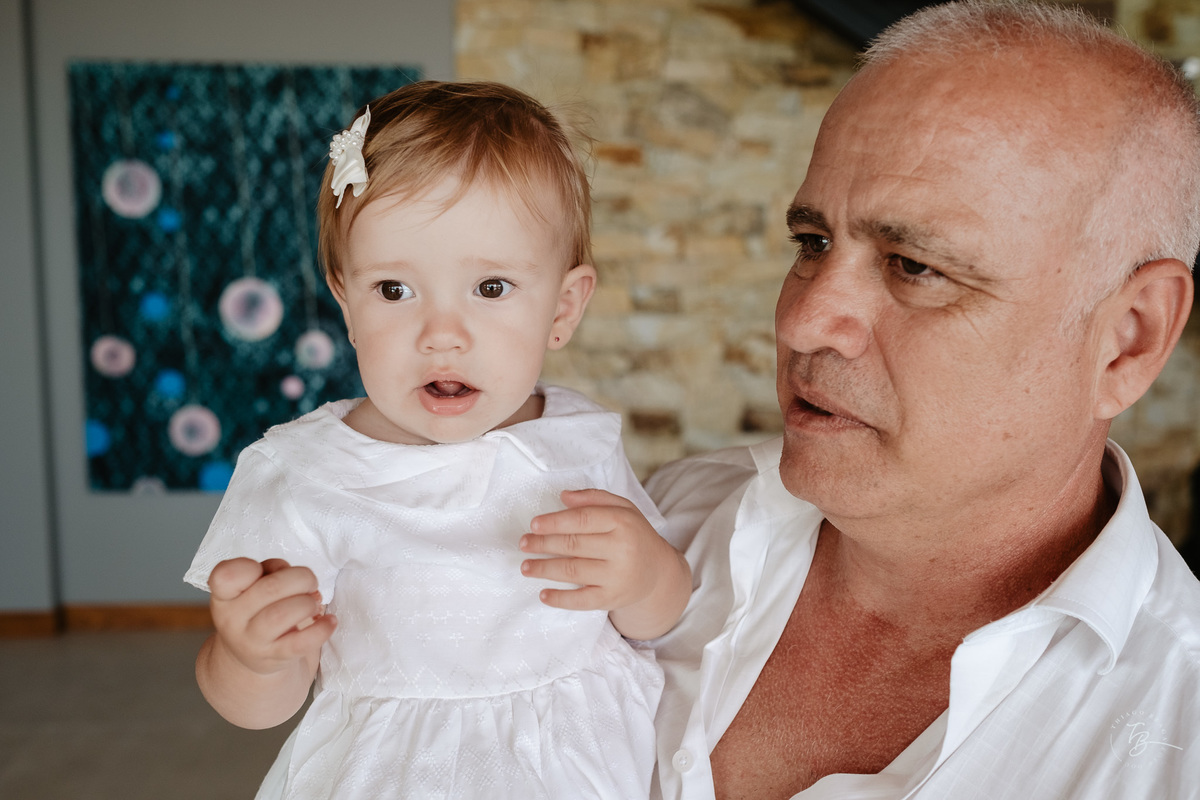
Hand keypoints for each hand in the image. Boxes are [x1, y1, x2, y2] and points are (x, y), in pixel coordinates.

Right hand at [207, 557, 335, 677]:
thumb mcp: (252, 587)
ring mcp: (251, 642)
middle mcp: (232, 619)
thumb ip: (270, 571)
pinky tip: (330, 621)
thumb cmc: (257, 610)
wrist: (251, 657)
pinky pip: (300, 643)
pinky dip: (321, 629)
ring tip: (314, 603)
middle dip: (300, 578)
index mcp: (224, 596)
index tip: (264, 570)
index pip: (226, 575)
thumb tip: (300, 577)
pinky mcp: (274, 658)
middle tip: (309, 582)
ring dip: (308, 603)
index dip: (249, 566)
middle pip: (269, 588)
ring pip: (282, 614)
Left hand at [520, 490, 690, 638]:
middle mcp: (621, 549)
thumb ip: (594, 498)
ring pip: (572, 571)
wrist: (658, 572)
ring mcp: (617, 576)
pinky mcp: (613, 599)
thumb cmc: (634, 535)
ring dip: (544, 569)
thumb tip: (563, 496)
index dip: (555, 522)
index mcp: (622, 522)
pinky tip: (543, 595)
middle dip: (543, 544)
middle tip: (524, 544)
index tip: (534, 525)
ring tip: (526, 567)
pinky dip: (560, 599)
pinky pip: (582, 601)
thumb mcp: (623, 509)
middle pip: (573, 545)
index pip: (582, 520)